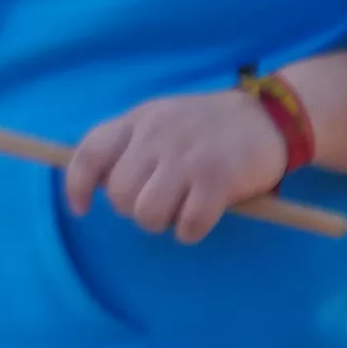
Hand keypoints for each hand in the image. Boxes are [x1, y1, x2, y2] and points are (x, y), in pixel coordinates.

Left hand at [66, 88, 292, 243]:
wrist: (269, 117)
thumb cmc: (207, 126)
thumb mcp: (160, 119)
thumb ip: (130, 144)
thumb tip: (99, 186)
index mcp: (137, 120)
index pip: (90, 154)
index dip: (77, 186)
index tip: (81, 210)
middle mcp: (156, 136)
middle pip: (119, 195)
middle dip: (133, 209)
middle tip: (159, 200)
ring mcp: (186, 158)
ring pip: (147, 214)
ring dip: (161, 221)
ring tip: (179, 209)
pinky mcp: (217, 179)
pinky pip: (188, 224)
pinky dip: (190, 231)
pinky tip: (200, 218)